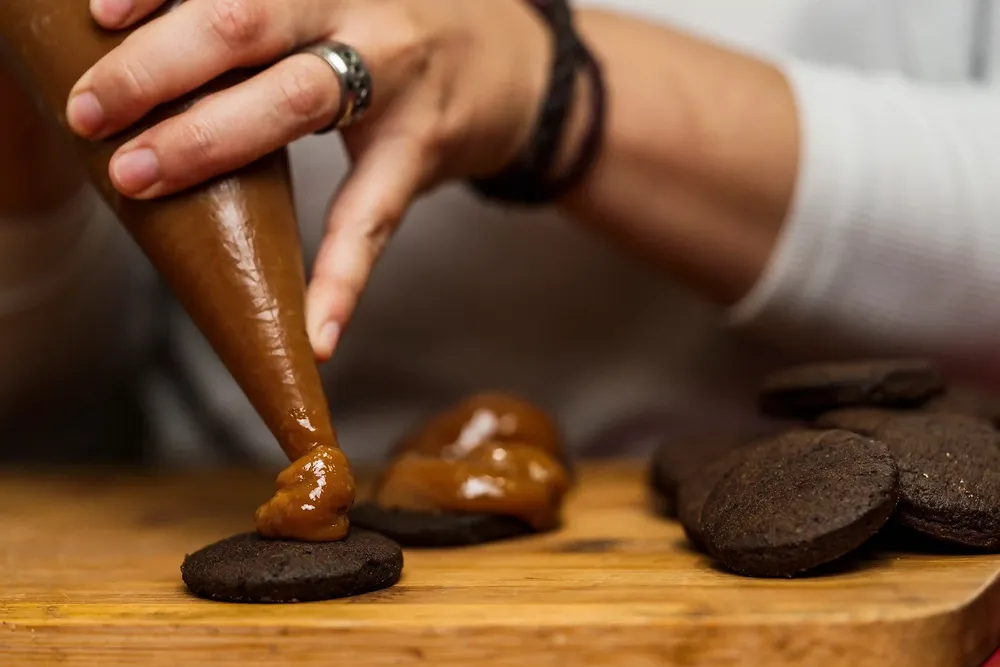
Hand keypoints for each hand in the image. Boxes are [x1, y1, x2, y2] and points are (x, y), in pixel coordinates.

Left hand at [70, 0, 550, 358]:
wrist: (522, 67)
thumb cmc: (405, 25)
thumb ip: (267, 12)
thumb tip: (148, 45)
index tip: (95, 15)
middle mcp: (358, 8)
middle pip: (244, 21)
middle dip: (157, 67)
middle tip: (91, 111)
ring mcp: (397, 80)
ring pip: (295, 100)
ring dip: (208, 140)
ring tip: (140, 177)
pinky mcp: (423, 148)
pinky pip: (372, 215)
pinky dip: (341, 277)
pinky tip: (318, 332)